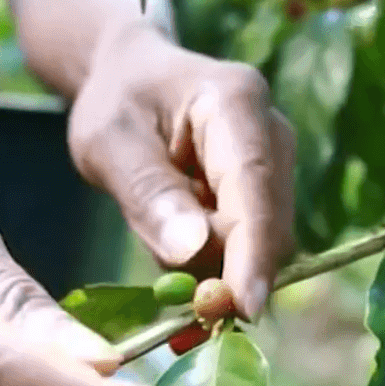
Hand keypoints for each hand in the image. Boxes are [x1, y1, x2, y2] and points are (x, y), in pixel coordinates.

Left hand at [67, 26, 296, 318]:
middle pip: (267, 222)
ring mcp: (276, 161)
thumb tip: (193, 251)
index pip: (253, 186)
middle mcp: (272, 130)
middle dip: (228, 270)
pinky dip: (213, 259)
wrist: (132, 77)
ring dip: (214, 264)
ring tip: (156, 229)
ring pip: (260, 241)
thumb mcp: (108, 142)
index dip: (253, 252)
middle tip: (176, 304)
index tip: (243, 308)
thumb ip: (148, 194)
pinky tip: (174, 235)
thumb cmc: (116, 101)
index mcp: (235, 101)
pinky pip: (248, 243)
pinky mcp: (267, 191)